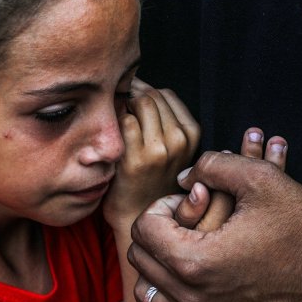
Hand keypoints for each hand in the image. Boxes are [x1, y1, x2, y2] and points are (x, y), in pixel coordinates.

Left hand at [102, 78, 199, 228]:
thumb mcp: (172, 148)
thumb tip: (139, 84)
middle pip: (152, 95)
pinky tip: (109, 134)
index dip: (144, 93)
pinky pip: (123, 119)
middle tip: (117, 110)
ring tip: (114, 121)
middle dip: (131, 95)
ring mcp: (158, 149)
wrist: (137, 216)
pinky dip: (113, 121)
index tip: (129, 103)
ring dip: (122, 105)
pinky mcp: (135, 158)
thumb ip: (164, 119)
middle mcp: (179, 140)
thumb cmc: (150, 178)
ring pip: (140, 102)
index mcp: (191, 134)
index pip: (166, 94)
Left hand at [130, 132, 301, 301]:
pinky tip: (178, 287)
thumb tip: (179, 180)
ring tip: (183, 249)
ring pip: (146, 295)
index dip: (163, 206)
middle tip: (189, 221)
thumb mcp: (259, 177)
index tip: (191, 201)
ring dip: (156, 268)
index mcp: (196, 260)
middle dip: (158, 233)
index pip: (143, 229)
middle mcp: (194, 299)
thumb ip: (210, 166)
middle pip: (141, 260)